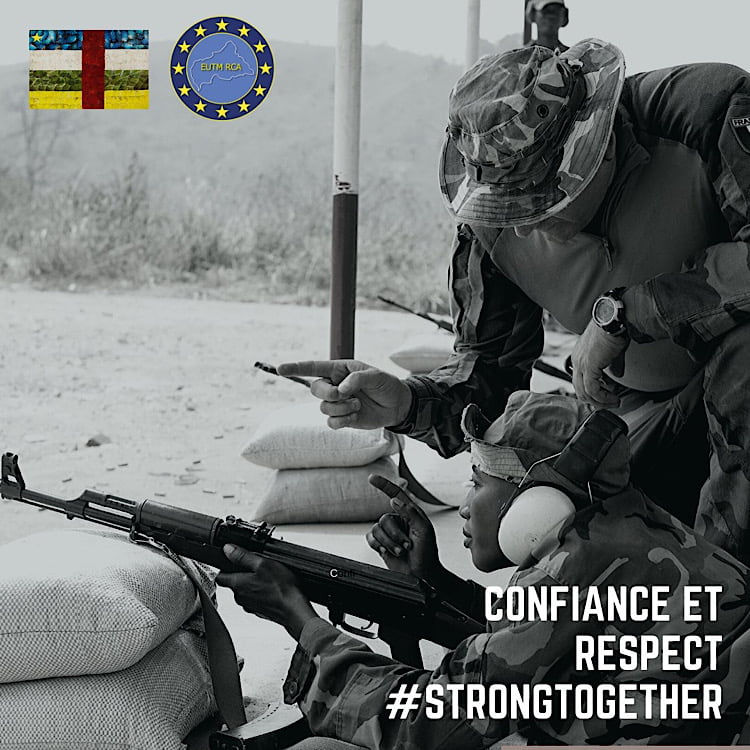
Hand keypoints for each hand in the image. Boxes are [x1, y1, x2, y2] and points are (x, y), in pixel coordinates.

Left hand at [215, 545, 317, 639]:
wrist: (294, 610)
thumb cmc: (281, 588)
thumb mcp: (262, 563)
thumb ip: (242, 556)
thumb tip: (227, 549)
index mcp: (237, 584)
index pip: (219, 576)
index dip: (224, 567)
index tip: (231, 561)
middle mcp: (240, 597)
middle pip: (234, 582)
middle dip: (243, 573)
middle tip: (258, 565)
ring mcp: (250, 606)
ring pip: (246, 590)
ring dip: (253, 583)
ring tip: (269, 576)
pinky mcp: (259, 611)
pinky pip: (256, 598)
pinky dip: (261, 592)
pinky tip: (273, 588)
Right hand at [277, 360, 412, 428]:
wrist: (397, 405)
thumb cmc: (385, 385)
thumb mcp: (375, 375)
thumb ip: (356, 378)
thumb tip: (340, 390)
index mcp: (339, 369)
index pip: (313, 367)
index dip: (296, 368)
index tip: (280, 369)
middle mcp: (334, 385)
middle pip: (315, 389)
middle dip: (329, 394)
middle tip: (345, 394)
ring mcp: (337, 403)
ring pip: (324, 407)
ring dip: (342, 408)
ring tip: (358, 404)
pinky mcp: (342, 418)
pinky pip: (331, 422)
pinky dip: (343, 420)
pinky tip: (356, 415)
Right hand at [366, 474, 442, 580]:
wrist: (421, 575)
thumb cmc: (427, 553)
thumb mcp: (424, 530)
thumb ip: (410, 512)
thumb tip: (394, 500)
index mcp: (410, 513)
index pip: (395, 494)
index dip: (383, 485)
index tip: (372, 478)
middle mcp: (399, 520)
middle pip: (385, 519)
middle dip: (395, 535)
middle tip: (407, 546)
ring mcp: (389, 532)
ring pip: (377, 529)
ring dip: (389, 543)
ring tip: (400, 551)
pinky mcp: (381, 544)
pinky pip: (370, 538)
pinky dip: (378, 545)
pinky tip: (386, 551)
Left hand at [570, 320, 627, 406]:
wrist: (614, 319)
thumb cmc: (614, 330)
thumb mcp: (613, 352)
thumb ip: (613, 365)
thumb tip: (617, 376)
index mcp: (580, 356)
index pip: (580, 380)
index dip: (592, 391)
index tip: (606, 396)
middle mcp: (577, 360)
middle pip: (579, 389)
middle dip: (595, 400)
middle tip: (610, 404)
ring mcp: (581, 364)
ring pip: (584, 392)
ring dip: (600, 401)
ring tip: (614, 402)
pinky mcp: (589, 366)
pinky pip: (592, 390)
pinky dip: (603, 397)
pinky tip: (613, 397)